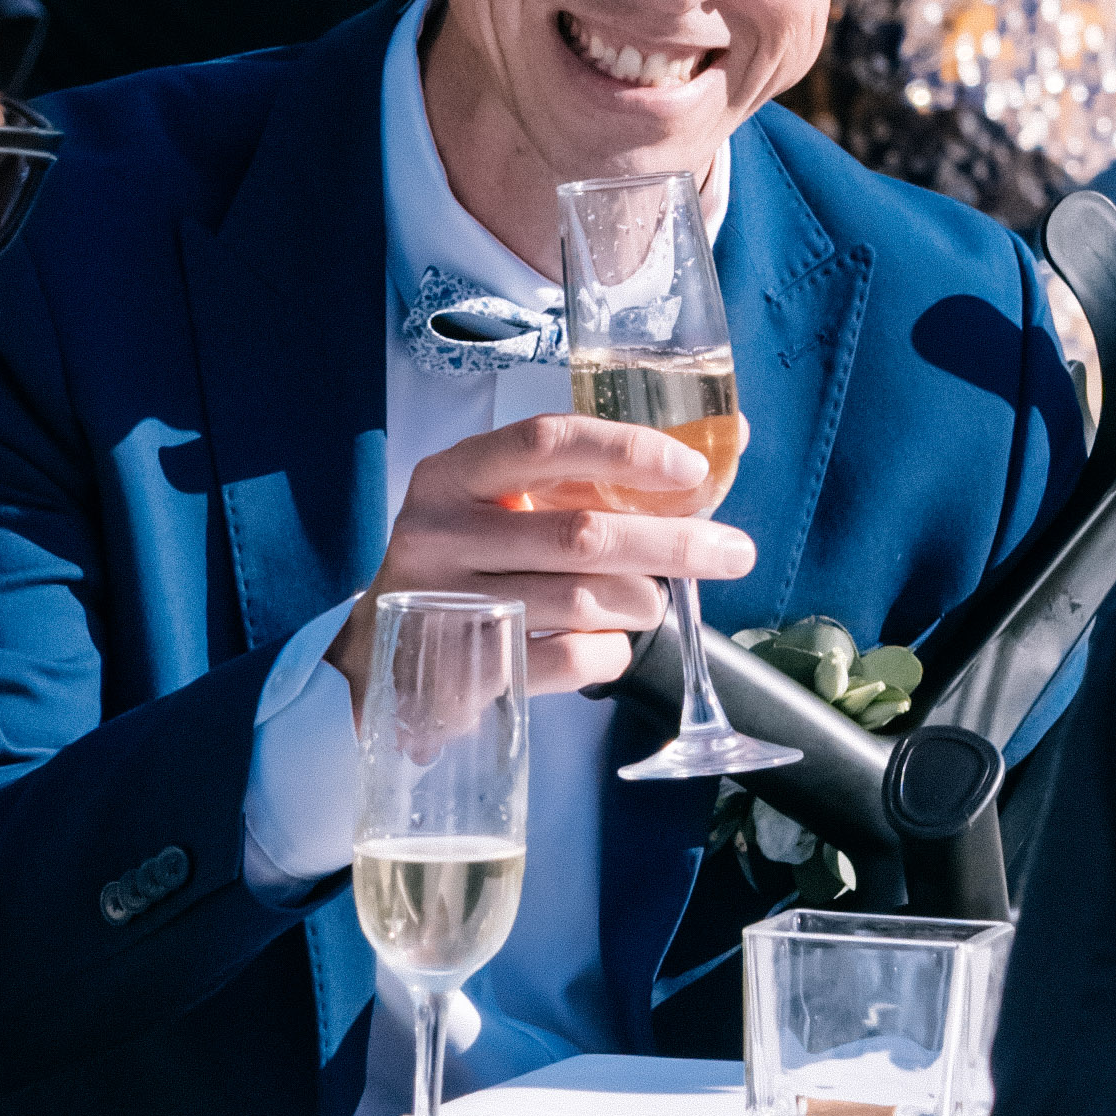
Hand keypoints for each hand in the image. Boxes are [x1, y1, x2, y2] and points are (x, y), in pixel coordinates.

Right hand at [329, 411, 754, 704]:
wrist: (381, 660)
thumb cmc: (464, 566)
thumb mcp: (493, 508)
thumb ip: (581, 481)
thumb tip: (719, 443)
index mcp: (451, 475)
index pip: (546, 443)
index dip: (627, 452)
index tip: (691, 473)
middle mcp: (440, 534)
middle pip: (581, 533)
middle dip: (672, 543)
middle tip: (733, 553)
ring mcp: (448, 606)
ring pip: (582, 600)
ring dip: (643, 601)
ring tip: (653, 601)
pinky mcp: (465, 672)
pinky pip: (569, 660)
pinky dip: (610, 651)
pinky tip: (611, 643)